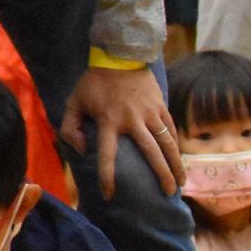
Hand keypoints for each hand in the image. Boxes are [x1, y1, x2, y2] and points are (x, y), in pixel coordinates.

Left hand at [60, 66, 184, 197]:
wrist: (120, 55)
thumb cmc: (94, 82)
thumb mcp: (73, 102)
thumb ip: (70, 128)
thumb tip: (82, 151)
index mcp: (109, 121)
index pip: (108, 155)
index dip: (108, 177)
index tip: (110, 194)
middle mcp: (133, 120)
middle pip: (151, 154)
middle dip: (161, 176)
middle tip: (167, 194)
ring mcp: (150, 113)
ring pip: (167, 143)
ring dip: (175, 164)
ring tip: (181, 182)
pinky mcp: (160, 106)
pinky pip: (170, 129)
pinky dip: (175, 146)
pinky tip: (178, 159)